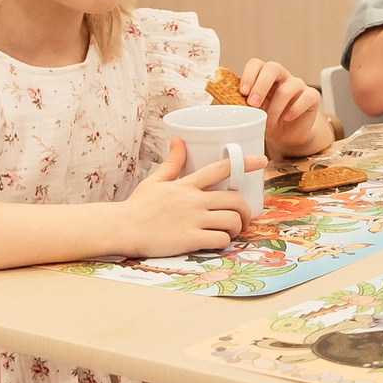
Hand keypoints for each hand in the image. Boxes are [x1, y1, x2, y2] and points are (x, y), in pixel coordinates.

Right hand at [113, 139, 247, 256]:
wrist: (120, 228)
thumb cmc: (137, 206)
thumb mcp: (155, 181)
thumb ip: (172, 163)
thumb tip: (178, 140)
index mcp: (186, 185)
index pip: (221, 169)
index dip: (244, 163)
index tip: (262, 160)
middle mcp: (193, 200)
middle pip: (235, 199)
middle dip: (245, 210)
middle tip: (244, 217)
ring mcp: (192, 220)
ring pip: (231, 220)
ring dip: (238, 227)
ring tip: (233, 231)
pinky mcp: (189, 239)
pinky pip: (220, 239)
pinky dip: (225, 241)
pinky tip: (218, 242)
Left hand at [240, 58, 328, 156]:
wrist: (286, 136)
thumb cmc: (265, 120)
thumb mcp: (247, 113)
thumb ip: (233, 105)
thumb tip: (212, 102)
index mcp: (263, 77)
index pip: (256, 64)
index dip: (249, 75)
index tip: (242, 91)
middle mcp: (281, 77)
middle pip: (273, 67)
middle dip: (261, 85)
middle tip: (253, 104)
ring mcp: (298, 86)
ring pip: (289, 87)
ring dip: (275, 108)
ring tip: (268, 123)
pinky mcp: (311, 97)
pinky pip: (307, 97)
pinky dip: (295, 109)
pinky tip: (287, 118)